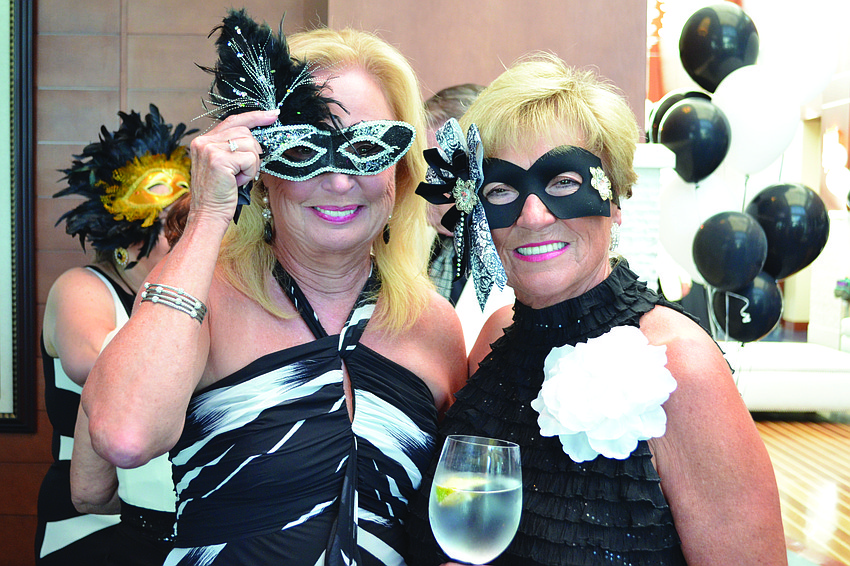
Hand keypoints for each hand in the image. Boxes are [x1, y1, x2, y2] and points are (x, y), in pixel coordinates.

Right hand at [188, 110, 277, 224]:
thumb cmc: (220, 195)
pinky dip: (250, 173)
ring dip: (251, 165)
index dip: (255, 116)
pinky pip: (250, 159)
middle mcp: (203, 141)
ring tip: (237, 178)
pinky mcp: (219, 160)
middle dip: (253, 153)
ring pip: (250, 145)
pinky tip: (237, 182)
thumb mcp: (225, 166)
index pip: (233, 121)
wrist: (208, 215)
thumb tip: (258, 136)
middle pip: (245, 132)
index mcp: (204, 141)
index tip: (273, 114)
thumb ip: (233, 148)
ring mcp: (210, 149)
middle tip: (243, 171)